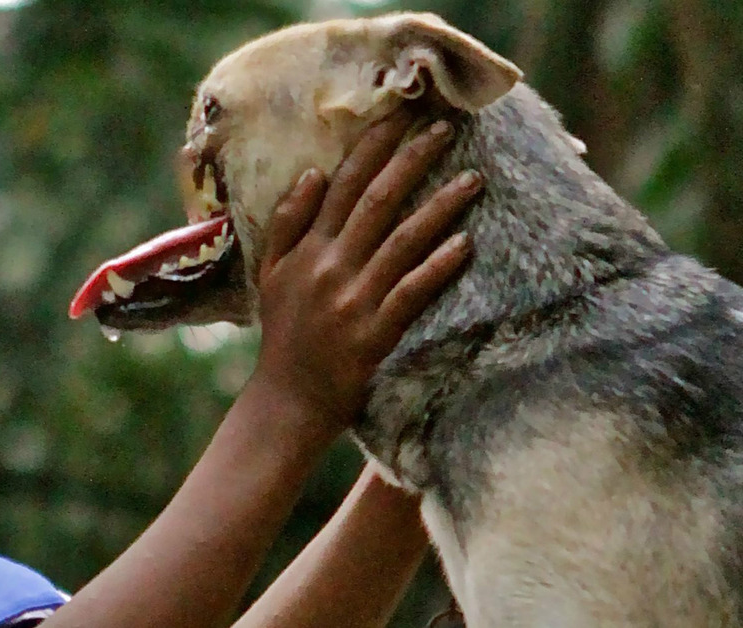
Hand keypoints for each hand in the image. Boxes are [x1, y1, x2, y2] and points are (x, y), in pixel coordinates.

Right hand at [250, 112, 480, 432]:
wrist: (289, 398)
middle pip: (377, 201)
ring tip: (472, 180)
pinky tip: (464, 244)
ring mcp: (355, 299)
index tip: (400, 116)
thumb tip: (313, 173)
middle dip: (412, 160)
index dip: (372, 147)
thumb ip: (287, 222)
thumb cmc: (284, 333)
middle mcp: (331, 266)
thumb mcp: (271, 274)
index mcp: (307, 249)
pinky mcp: (376, 332)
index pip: (342, 184)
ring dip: (439, 207)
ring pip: (403, 241)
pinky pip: (413, 291)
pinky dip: (438, 266)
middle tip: (445, 129)